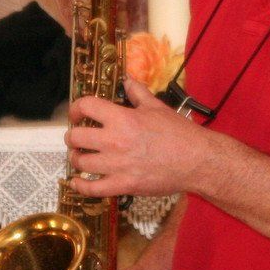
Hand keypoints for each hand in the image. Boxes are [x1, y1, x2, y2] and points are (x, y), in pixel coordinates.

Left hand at [65, 77, 207, 197]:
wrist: (196, 160)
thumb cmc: (179, 133)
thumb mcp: (157, 107)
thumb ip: (138, 93)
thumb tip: (127, 80)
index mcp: (122, 118)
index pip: (86, 106)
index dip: (76, 108)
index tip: (77, 113)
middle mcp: (115, 141)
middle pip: (76, 137)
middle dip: (73, 136)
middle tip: (78, 138)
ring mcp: (117, 165)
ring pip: (80, 162)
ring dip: (76, 158)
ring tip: (80, 157)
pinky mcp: (123, 185)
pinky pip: (92, 189)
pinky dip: (80, 186)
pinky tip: (77, 182)